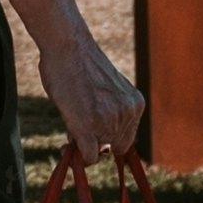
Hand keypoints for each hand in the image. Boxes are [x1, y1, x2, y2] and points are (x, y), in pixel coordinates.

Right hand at [8, 0, 144, 158]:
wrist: (68, 46)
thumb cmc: (80, 63)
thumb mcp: (106, 90)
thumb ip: (108, 112)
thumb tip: (94, 141)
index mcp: (135, 103)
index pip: (127, 136)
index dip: (109, 141)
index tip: (94, 139)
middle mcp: (127, 113)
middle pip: (115, 147)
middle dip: (97, 145)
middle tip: (78, 138)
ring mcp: (109, 121)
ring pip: (99, 152)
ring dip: (83, 146)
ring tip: (70, 127)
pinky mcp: (88, 127)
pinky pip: (88, 157)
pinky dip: (77, 156)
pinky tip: (67, 148)